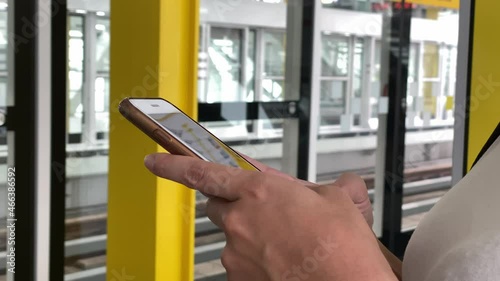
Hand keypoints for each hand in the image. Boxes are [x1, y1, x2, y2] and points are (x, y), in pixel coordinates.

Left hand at [144, 154, 394, 280]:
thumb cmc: (341, 247)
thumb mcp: (340, 201)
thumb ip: (329, 188)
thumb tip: (345, 186)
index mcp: (258, 191)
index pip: (202, 172)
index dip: (173, 165)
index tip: (155, 160)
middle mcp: (240, 220)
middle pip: (217, 207)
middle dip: (234, 206)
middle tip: (264, 214)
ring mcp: (237, 253)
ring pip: (232, 238)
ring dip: (251, 237)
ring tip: (286, 244)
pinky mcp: (241, 278)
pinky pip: (241, 264)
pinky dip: (257, 262)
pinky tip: (283, 263)